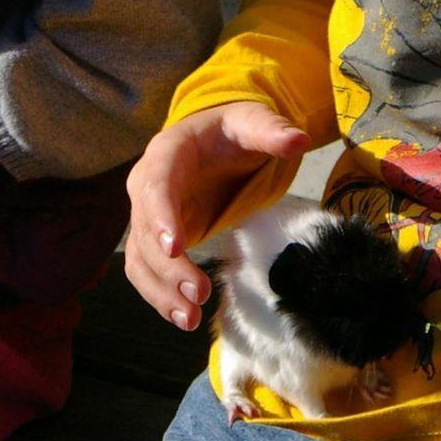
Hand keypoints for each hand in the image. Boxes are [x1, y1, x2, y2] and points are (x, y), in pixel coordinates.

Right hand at [123, 102, 309, 331]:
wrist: (216, 141)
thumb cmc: (231, 131)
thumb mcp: (252, 122)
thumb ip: (272, 131)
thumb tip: (299, 139)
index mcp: (167, 152)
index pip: (156, 183)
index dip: (161, 215)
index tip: (175, 246)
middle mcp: (146, 185)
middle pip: (145, 230)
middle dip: (169, 266)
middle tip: (199, 293)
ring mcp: (148, 215)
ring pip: (141, 257)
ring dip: (161, 290)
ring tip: (190, 319)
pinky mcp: (156, 240)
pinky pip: (147, 270)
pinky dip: (160, 296)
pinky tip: (183, 318)